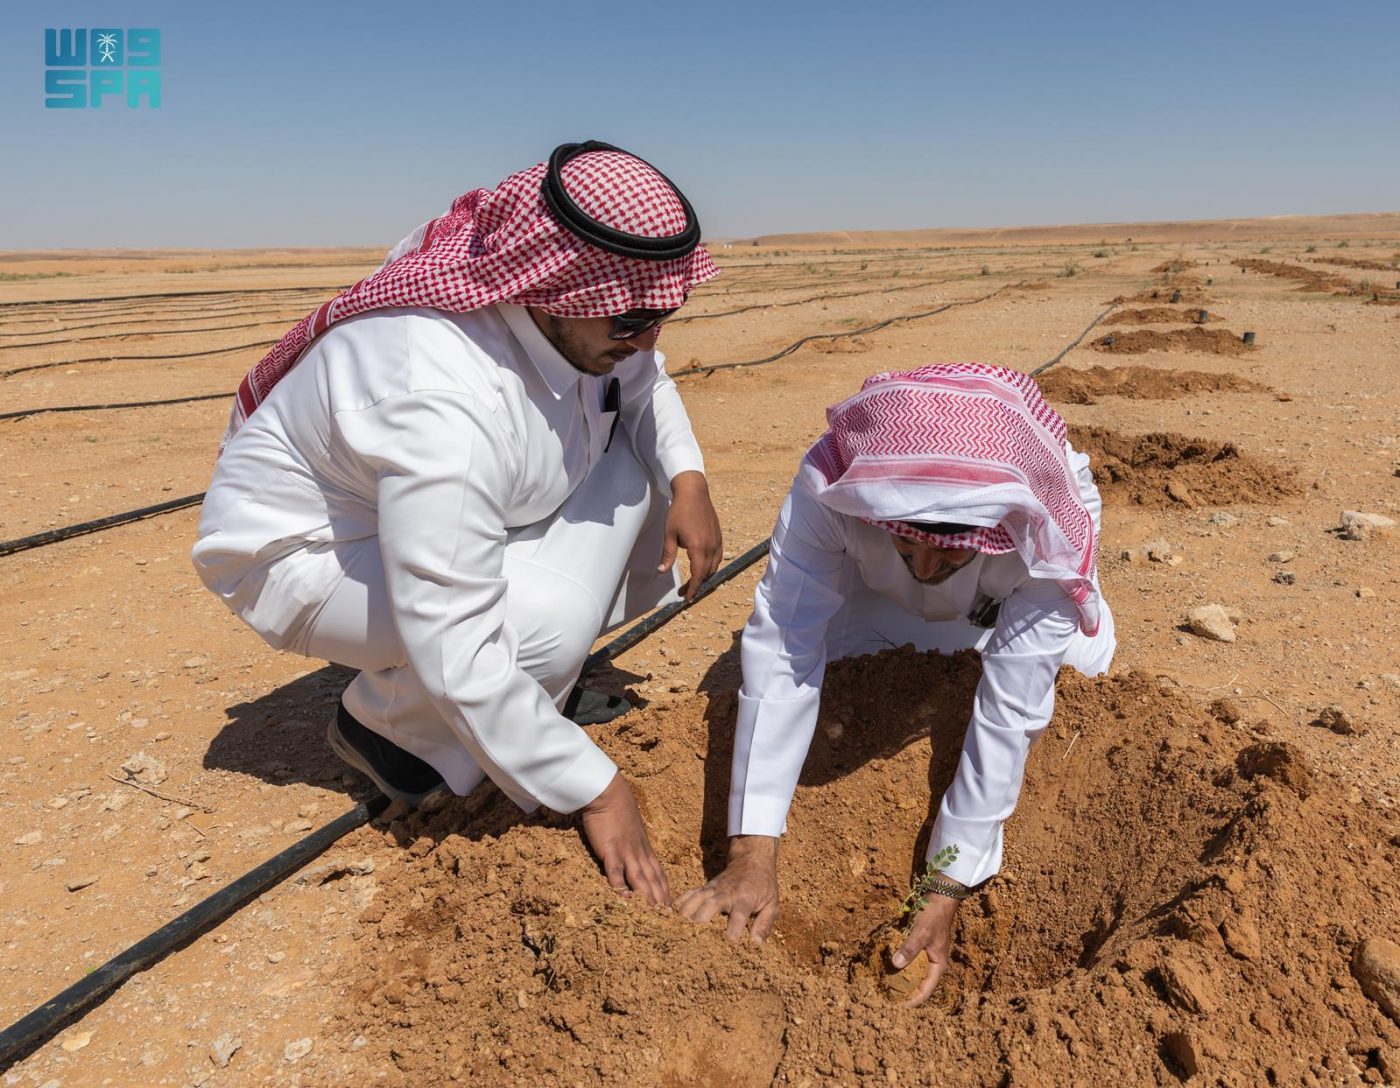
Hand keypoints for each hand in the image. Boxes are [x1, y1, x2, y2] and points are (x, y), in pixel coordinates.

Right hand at [580, 772, 669, 906]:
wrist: (608, 792)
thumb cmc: (618, 807)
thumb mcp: (632, 827)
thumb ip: (634, 840)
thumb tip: (634, 848)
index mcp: (644, 847)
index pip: (659, 872)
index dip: (665, 889)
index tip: (670, 904)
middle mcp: (639, 852)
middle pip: (653, 879)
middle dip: (660, 898)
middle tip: (667, 916)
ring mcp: (625, 852)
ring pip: (640, 879)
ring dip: (647, 897)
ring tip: (654, 914)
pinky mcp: (610, 850)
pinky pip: (616, 872)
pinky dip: (620, 886)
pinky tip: (624, 899)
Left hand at [659, 471, 722, 601]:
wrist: (694, 492)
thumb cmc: (679, 511)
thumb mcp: (669, 533)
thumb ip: (667, 554)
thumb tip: (661, 571)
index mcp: (698, 547)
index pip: (697, 575)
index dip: (693, 589)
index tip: (687, 598)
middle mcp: (710, 546)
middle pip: (707, 574)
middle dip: (696, 585)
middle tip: (684, 591)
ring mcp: (717, 541)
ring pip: (714, 566)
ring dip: (704, 576)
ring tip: (693, 580)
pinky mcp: (719, 536)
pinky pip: (718, 557)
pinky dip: (711, 566)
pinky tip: (702, 566)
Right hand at [675, 835, 779, 942]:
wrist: (751, 860)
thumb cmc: (763, 885)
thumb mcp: (773, 903)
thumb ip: (765, 923)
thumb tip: (756, 943)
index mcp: (745, 897)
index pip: (739, 913)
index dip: (734, 928)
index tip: (730, 941)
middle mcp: (726, 892)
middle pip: (710, 905)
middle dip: (702, 922)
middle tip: (695, 940)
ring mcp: (712, 889)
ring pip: (695, 899)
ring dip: (686, 915)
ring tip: (677, 932)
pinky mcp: (704, 888)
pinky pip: (688, 895)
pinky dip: (678, 904)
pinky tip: (669, 917)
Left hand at [892, 889, 961, 1006]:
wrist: (940, 896)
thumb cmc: (934, 916)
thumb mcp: (921, 933)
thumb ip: (909, 948)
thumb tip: (896, 964)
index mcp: (937, 965)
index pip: (926, 990)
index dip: (913, 1001)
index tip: (898, 1008)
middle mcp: (932, 963)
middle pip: (918, 983)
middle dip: (904, 991)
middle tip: (887, 998)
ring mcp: (925, 954)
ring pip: (912, 972)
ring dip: (900, 978)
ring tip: (884, 985)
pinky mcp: (918, 945)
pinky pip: (908, 959)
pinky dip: (899, 963)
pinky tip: (885, 965)